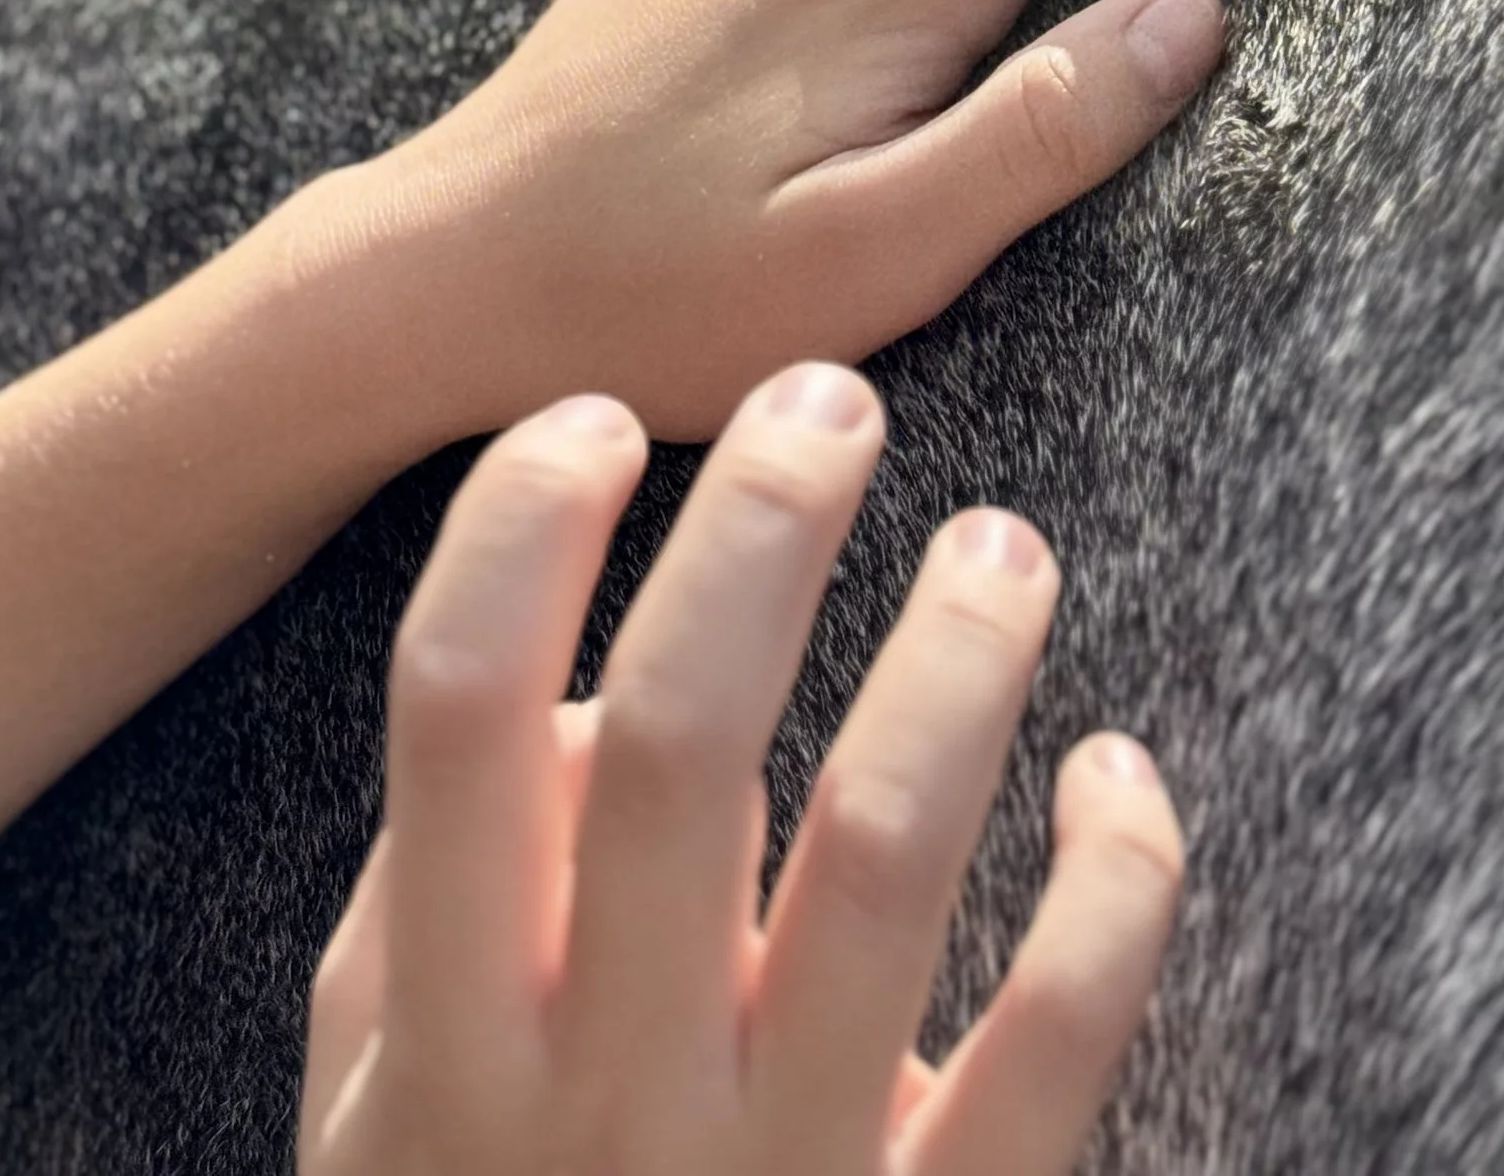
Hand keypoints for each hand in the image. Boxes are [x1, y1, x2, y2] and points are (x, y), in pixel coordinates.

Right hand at [298, 366, 1183, 1175]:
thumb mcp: (383, 1112)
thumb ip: (434, 899)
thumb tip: (581, 685)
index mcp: (449, 1046)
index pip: (454, 719)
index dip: (517, 533)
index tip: (589, 418)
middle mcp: (606, 1097)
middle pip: (684, 737)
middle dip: (761, 526)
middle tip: (832, 400)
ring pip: (888, 847)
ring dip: (958, 659)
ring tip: (1001, 543)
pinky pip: (1064, 1035)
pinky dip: (1118, 879)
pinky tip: (1120, 774)